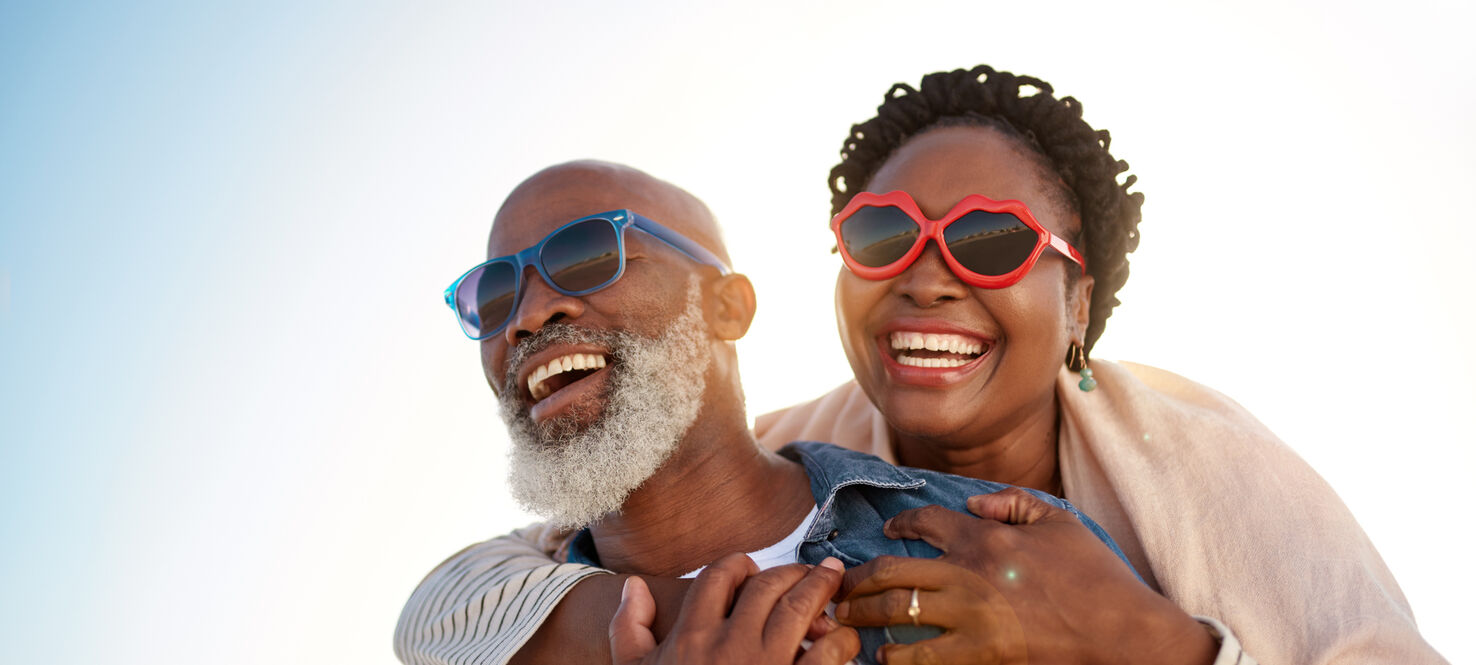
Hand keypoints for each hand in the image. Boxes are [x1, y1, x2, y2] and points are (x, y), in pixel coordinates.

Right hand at [610, 552, 859, 664]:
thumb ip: (629, 629)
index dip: (740, 565)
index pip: (720, 575)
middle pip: (767, 585)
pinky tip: (840, 639)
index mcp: (692, 636)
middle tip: (807, 572)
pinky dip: (840, 639)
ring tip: (831, 583)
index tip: (752, 571)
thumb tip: (634, 587)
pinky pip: (828, 653)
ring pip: (801, 608)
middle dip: (791, 572)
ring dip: (820, 589)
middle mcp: (730, 644)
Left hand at [836, 488, 1215, 664]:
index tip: (886, 532)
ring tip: (849, 623)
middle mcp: (969, 577)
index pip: (924, 522)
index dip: (899, 524)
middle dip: (860, 580)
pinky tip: (886, 655)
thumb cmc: (1095, 577)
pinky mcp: (980, 658)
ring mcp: (971, 621)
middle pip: (894, 572)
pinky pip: (923, 659)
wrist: (1123, 632)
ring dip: (867, 619)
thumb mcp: (1060, 522)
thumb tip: (975, 503)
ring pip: (899, 616)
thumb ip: (1014, 502)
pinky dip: (898, 657)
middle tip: (843, 588)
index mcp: (985, 539)